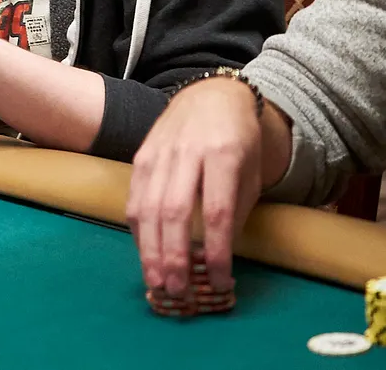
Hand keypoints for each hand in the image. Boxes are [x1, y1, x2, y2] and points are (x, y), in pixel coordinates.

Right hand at [127, 77, 270, 296]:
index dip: (216, 250)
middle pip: (174, 210)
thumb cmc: (238, 140)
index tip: (220, 280)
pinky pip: (134, 198)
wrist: (210, 96)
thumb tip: (218, 257)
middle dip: (174, 255)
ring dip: (150, 250)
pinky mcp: (141, 156)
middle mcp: (187, 152)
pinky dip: (138, 230)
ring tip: (157, 281)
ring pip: (147, 207)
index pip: (216, 210)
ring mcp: (159, 153)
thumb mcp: (251, 172)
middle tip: (178, 290)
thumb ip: (236, 210)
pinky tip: (146, 253)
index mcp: (223, 154)